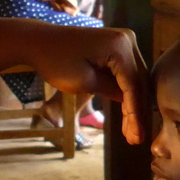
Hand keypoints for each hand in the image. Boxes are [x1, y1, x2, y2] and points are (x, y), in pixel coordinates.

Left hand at [25, 26, 149, 143]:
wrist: (41, 42)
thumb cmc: (56, 61)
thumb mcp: (83, 81)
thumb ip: (111, 91)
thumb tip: (131, 102)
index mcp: (119, 47)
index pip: (133, 85)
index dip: (135, 113)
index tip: (137, 136)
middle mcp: (127, 41)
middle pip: (139, 82)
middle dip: (138, 112)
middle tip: (137, 139)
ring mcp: (123, 43)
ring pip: (135, 80)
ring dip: (134, 106)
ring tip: (133, 134)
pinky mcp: (117, 49)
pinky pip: (126, 75)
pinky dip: (126, 94)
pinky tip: (128, 116)